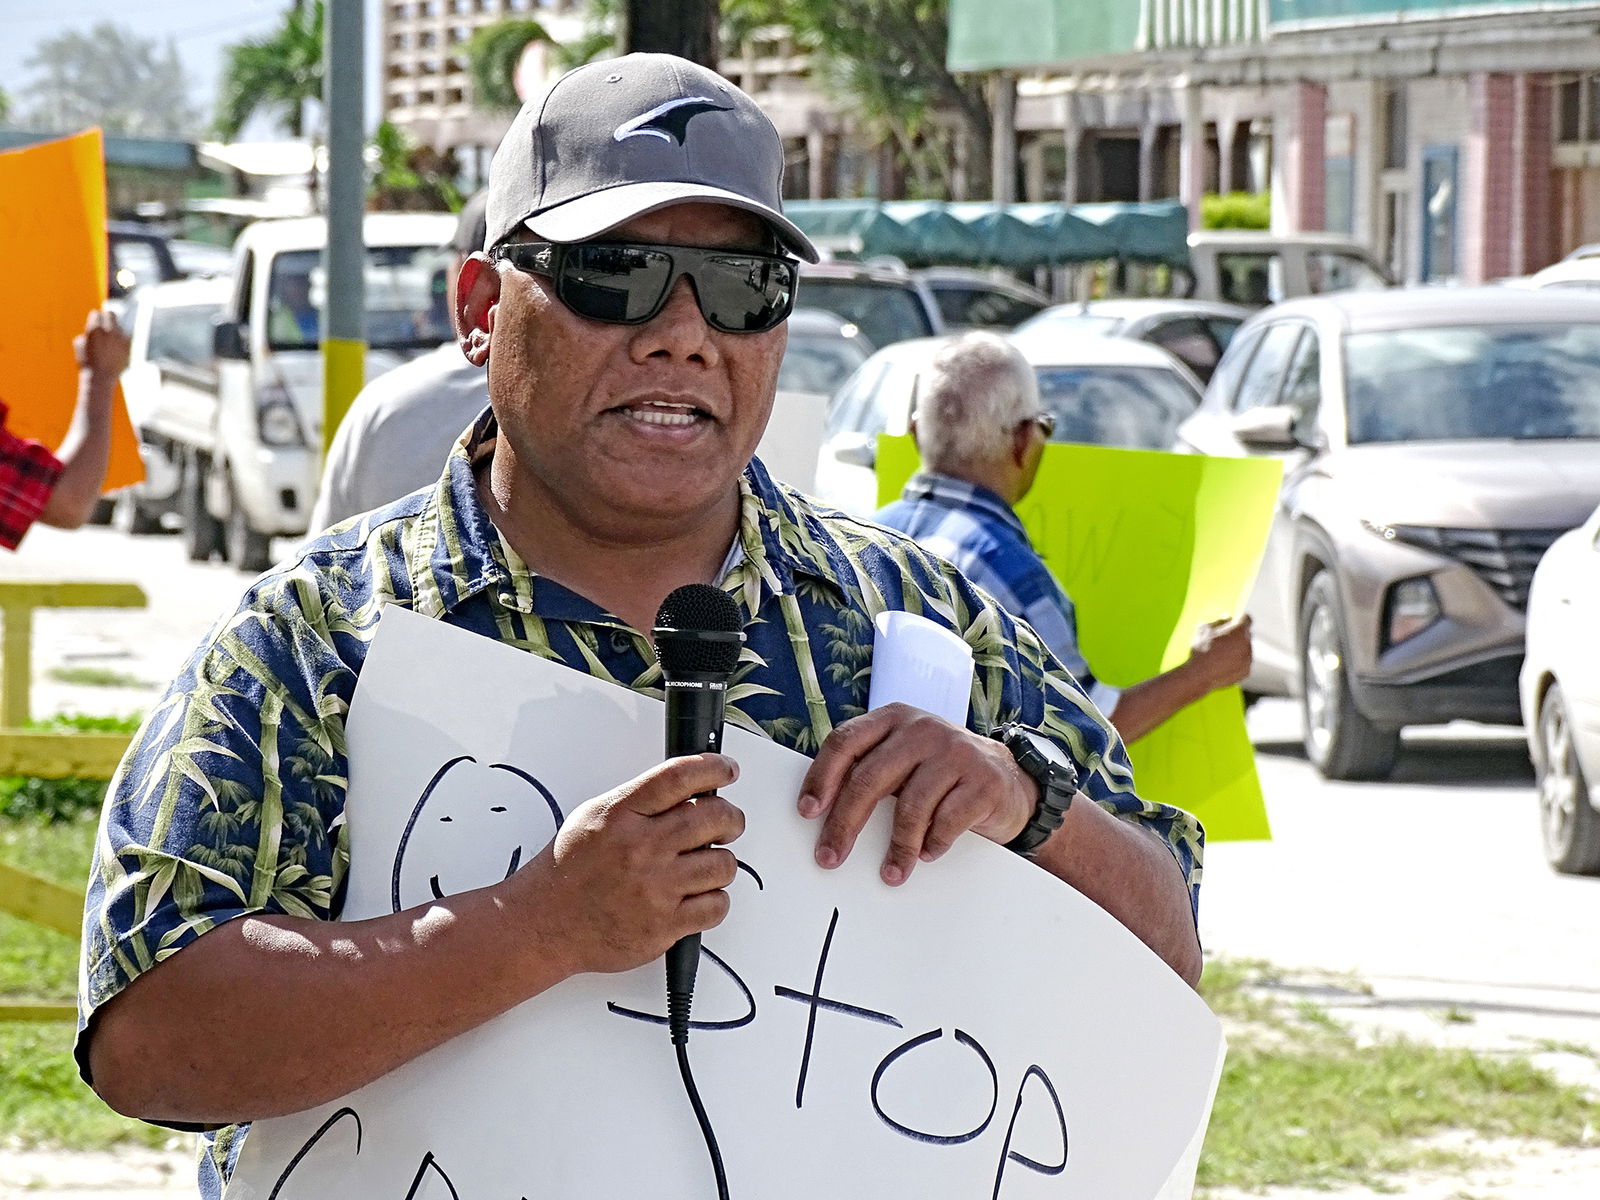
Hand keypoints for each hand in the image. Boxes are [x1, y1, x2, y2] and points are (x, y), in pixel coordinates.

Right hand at [74, 308, 130, 377]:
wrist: (100, 378)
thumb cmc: (86, 362)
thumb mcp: (79, 345)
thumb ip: (87, 333)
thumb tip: (93, 326)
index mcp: (94, 329)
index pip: (96, 314)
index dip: (95, 317)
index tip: (95, 320)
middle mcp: (109, 331)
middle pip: (111, 315)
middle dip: (107, 317)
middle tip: (105, 322)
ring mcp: (121, 338)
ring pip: (120, 327)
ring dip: (114, 331)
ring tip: (109, 344)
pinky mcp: (129, 346)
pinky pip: (126, 338)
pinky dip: (122, 341)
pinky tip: (116, 350)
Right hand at [528, 754, 744, 976]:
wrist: (543, 925)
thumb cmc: (567, 873)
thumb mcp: (594, 816)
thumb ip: (639, 802)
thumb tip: (686, 789)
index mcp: (622, 815)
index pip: (681, 776)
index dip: (714, 767)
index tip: (727, 770)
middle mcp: (642, 848)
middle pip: (715, 817)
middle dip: (730, 818)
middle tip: (728, 823)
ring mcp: (656, 888)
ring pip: (724, 864)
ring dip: (721, 863)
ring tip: (704, 865)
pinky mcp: (665, 925)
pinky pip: (717, 906)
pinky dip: (714, 900)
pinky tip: (698, 896)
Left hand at [798, 703, 1035, 886]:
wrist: (1009, 780)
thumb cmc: (940, 775)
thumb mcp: (903, 759)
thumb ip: (869, 769)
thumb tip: (821, 811)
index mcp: (894, 719)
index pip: (845, 742)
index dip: (821, 777)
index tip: (807, 812)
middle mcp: (922, 729)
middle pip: (870, 778)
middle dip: (845, 823)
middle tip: (830, 857)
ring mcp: (956, 752)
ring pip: (910, 806)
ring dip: (897, 848)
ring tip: (892, 872)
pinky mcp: (984, 780)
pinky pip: (947, 822)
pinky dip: (933, 845)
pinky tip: (928, 854)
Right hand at [1189, 615, 1251, 690]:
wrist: (1199, 675)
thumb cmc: (1200, 649)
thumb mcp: (1204, 629)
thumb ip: (1218, 622)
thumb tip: (1226, 620)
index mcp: (1239, 630)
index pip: (1246, 619)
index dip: (1240, 618)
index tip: (1234, 620)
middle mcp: (1248, 644)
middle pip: (1246, 635)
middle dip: (1237, 635)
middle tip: (1224, 638)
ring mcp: (1248, 659)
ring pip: (1245, 650)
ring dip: (1237, 649)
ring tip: (1220, 654)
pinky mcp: (1246, 672)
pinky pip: (1243, 663)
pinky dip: (1236, 663)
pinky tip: (1222, 665)